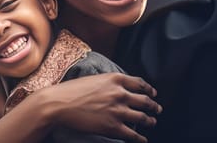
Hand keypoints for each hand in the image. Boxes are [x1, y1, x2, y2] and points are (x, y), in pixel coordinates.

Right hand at [36, 73, 160, 142]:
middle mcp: (120, 93)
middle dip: (154, 106)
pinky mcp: (113, 126)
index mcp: (115, 79)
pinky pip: (133, 134)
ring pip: (143, 117)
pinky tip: (142, 139)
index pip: (140, 83)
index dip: (149, 89)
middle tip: (157, 109)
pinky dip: (140, 138)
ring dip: (150, 121)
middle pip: (145, 100)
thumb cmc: (72, 91)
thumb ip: (109, 83)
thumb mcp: (94, 79)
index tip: (153, 93)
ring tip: (152, 122)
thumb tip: (119, 89)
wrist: (59, 103)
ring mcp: (118, 111)